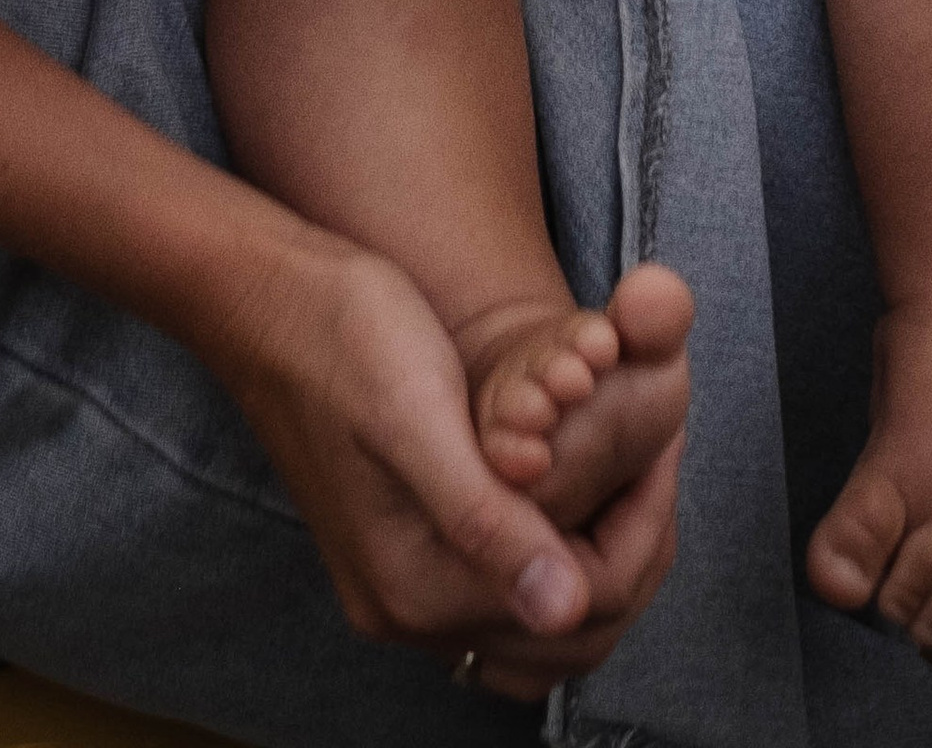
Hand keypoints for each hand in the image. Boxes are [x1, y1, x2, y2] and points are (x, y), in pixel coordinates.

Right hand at [208, 231, 681, 688]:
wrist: (265, 299)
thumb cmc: (342, 332)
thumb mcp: (419, 414)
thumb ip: (487, 520)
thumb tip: (562, 607)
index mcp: (416, 585)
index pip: (579, 607)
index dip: (640, 526)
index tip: (666, 439)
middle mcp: (408, 610)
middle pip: (569, 632)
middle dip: (630, 548)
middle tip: (657, 453)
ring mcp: (401, 591)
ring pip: (542, 626)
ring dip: (599, 563)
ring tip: (626, 475)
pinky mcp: (400, 557)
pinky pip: (506, 596)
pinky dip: (556, 557)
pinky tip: (571, 489)